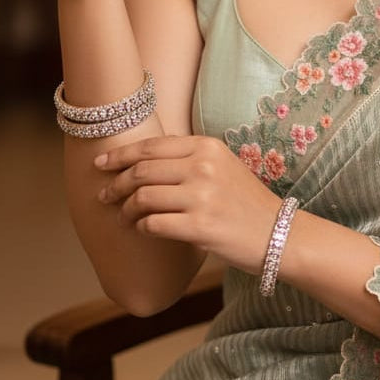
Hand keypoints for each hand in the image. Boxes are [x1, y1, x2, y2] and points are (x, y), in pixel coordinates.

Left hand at [95, 135, 282, 274]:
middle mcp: (203, 167)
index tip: (101, 164)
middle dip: (115, 184)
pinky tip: (143, 229)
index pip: (151, 146)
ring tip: (123, 217)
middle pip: (142, 171)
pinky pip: (153, 223)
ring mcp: (202, 196)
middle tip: (104, 196)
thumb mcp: (222, 166)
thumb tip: (141, 162)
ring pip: (143, 197)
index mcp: (206, 147)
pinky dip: (141, 227)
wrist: (277, 233)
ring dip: (126, 209)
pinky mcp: (200, 226)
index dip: (120, 154)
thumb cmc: (245, 202)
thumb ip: (188, 158)